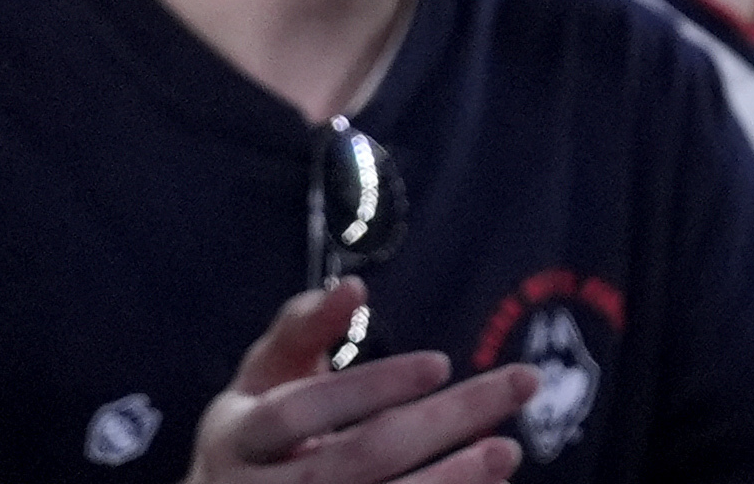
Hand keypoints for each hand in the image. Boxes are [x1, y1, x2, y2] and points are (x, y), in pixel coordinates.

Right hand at [193, 286, 539, 480]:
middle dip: (441, 423)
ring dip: (449, 481)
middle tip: (519, 385)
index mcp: (235, 438)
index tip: (441, 362)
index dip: (370, 387)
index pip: (301, 410)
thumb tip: (351, 289)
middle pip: (356, 460)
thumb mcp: (263, 376)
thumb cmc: (257, 429)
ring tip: (508, 450)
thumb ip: (303, 328)